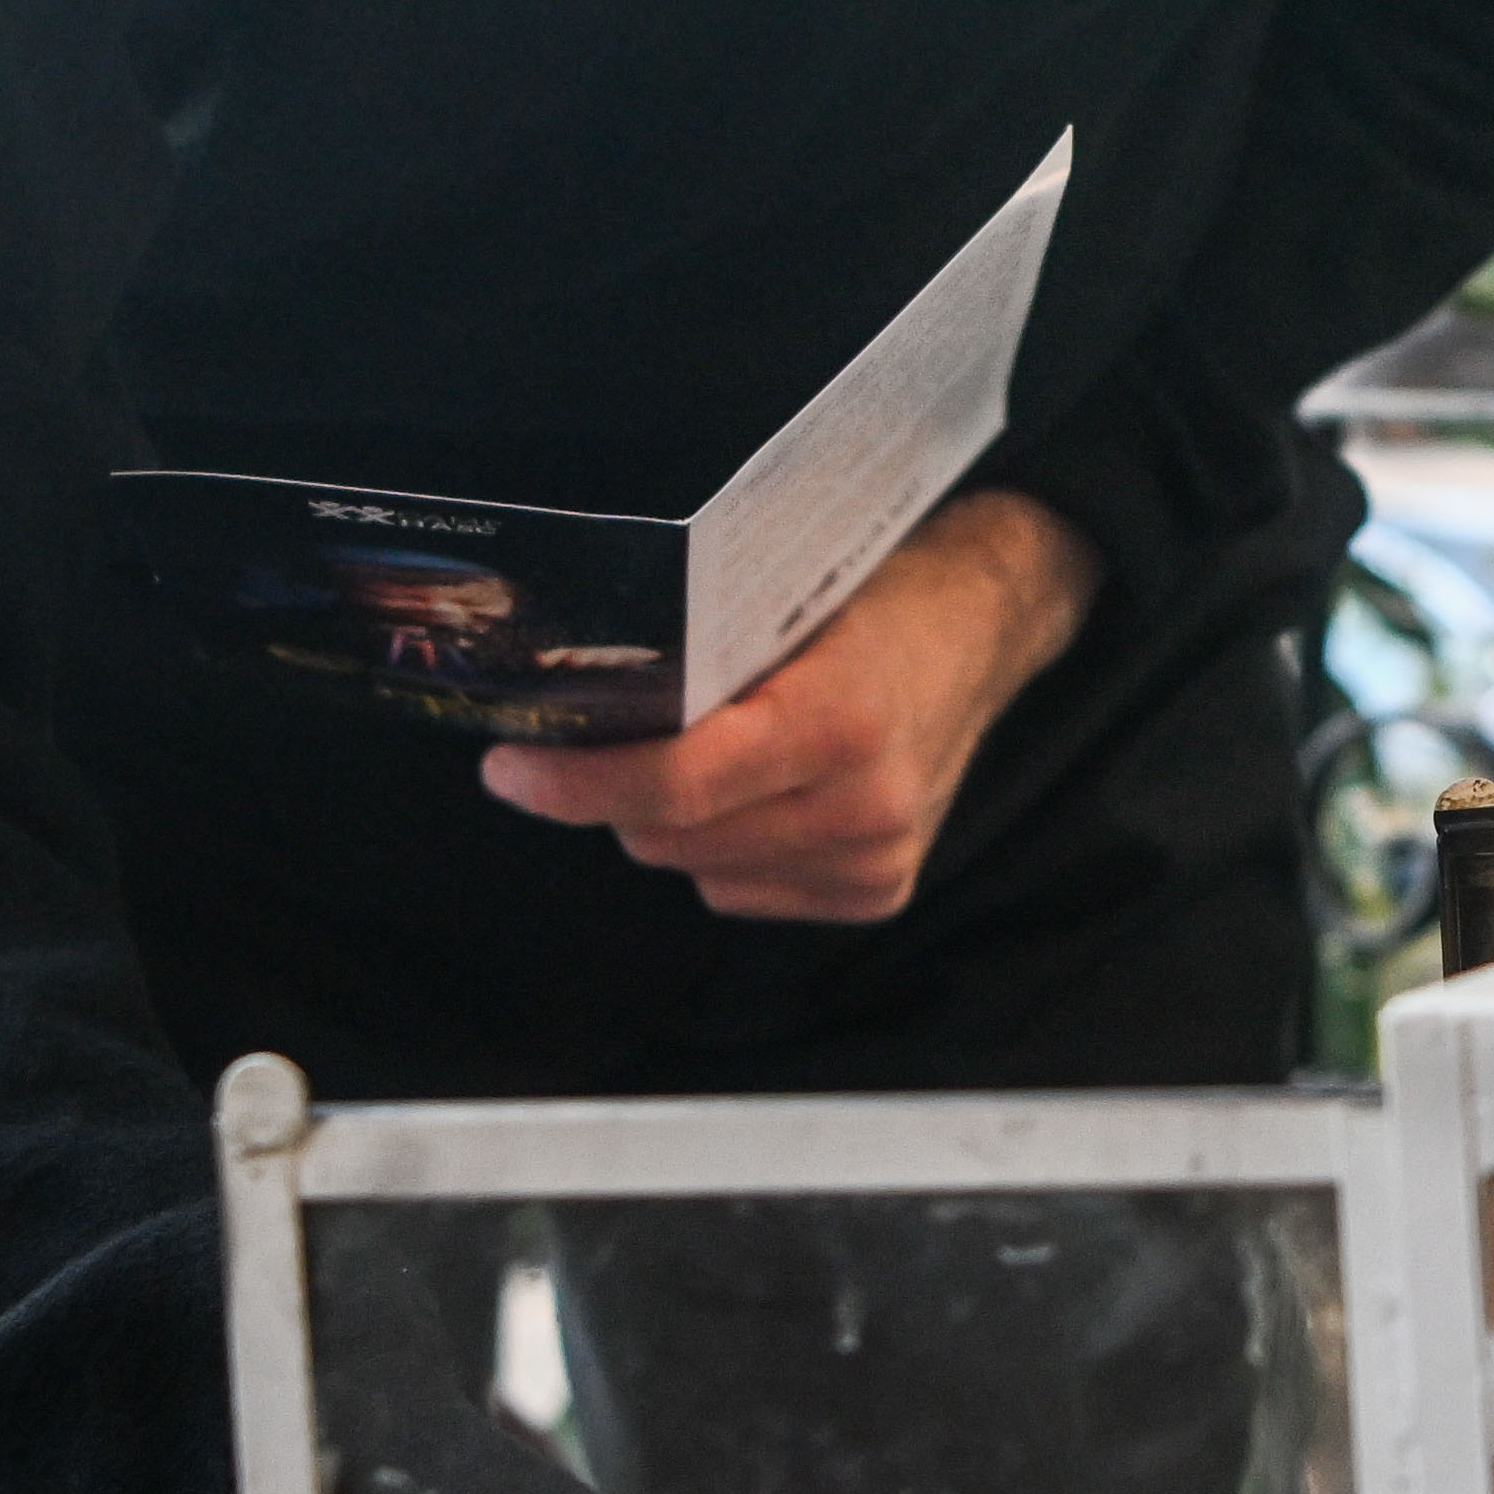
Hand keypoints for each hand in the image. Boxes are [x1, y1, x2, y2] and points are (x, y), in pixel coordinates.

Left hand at [478, 489, 1091, 920]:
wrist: (983, 633)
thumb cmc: (873, 599)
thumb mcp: (784, 600)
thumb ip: (695, 656)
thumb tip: (567, 692)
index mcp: (839, 721)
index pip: (676, 782)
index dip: (577, 782)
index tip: (510, 766)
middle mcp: (863, 806)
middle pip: (669, 835)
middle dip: (616, 792)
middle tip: (600, 735)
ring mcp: (873, 861)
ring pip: (695, 868)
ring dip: (671, 821)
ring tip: (707, 754)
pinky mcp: (876, 893)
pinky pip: (739, 889)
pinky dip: (721, 848)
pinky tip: (757, 794)